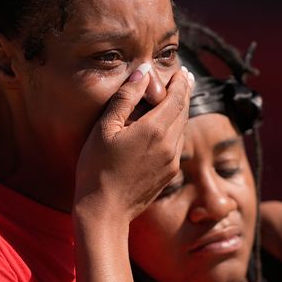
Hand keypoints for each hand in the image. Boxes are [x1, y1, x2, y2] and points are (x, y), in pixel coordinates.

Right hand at [75, 63, 193, 222]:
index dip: (180, 82)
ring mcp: (172, 161)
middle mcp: (170, 145)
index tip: (180, 70)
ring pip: (183, 128)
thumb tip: (144, 72)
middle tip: (184, 77)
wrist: (105, 211)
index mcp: (155, 129)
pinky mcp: (169, 173)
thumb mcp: (105, 128)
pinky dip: (177, 128)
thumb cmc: (97, 168)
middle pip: (184, 111)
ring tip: (178, 97)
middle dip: (184, 92)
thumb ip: (126, 97)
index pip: (177, 98)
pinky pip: (178, 144)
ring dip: (181, 110)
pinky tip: (169, 125)